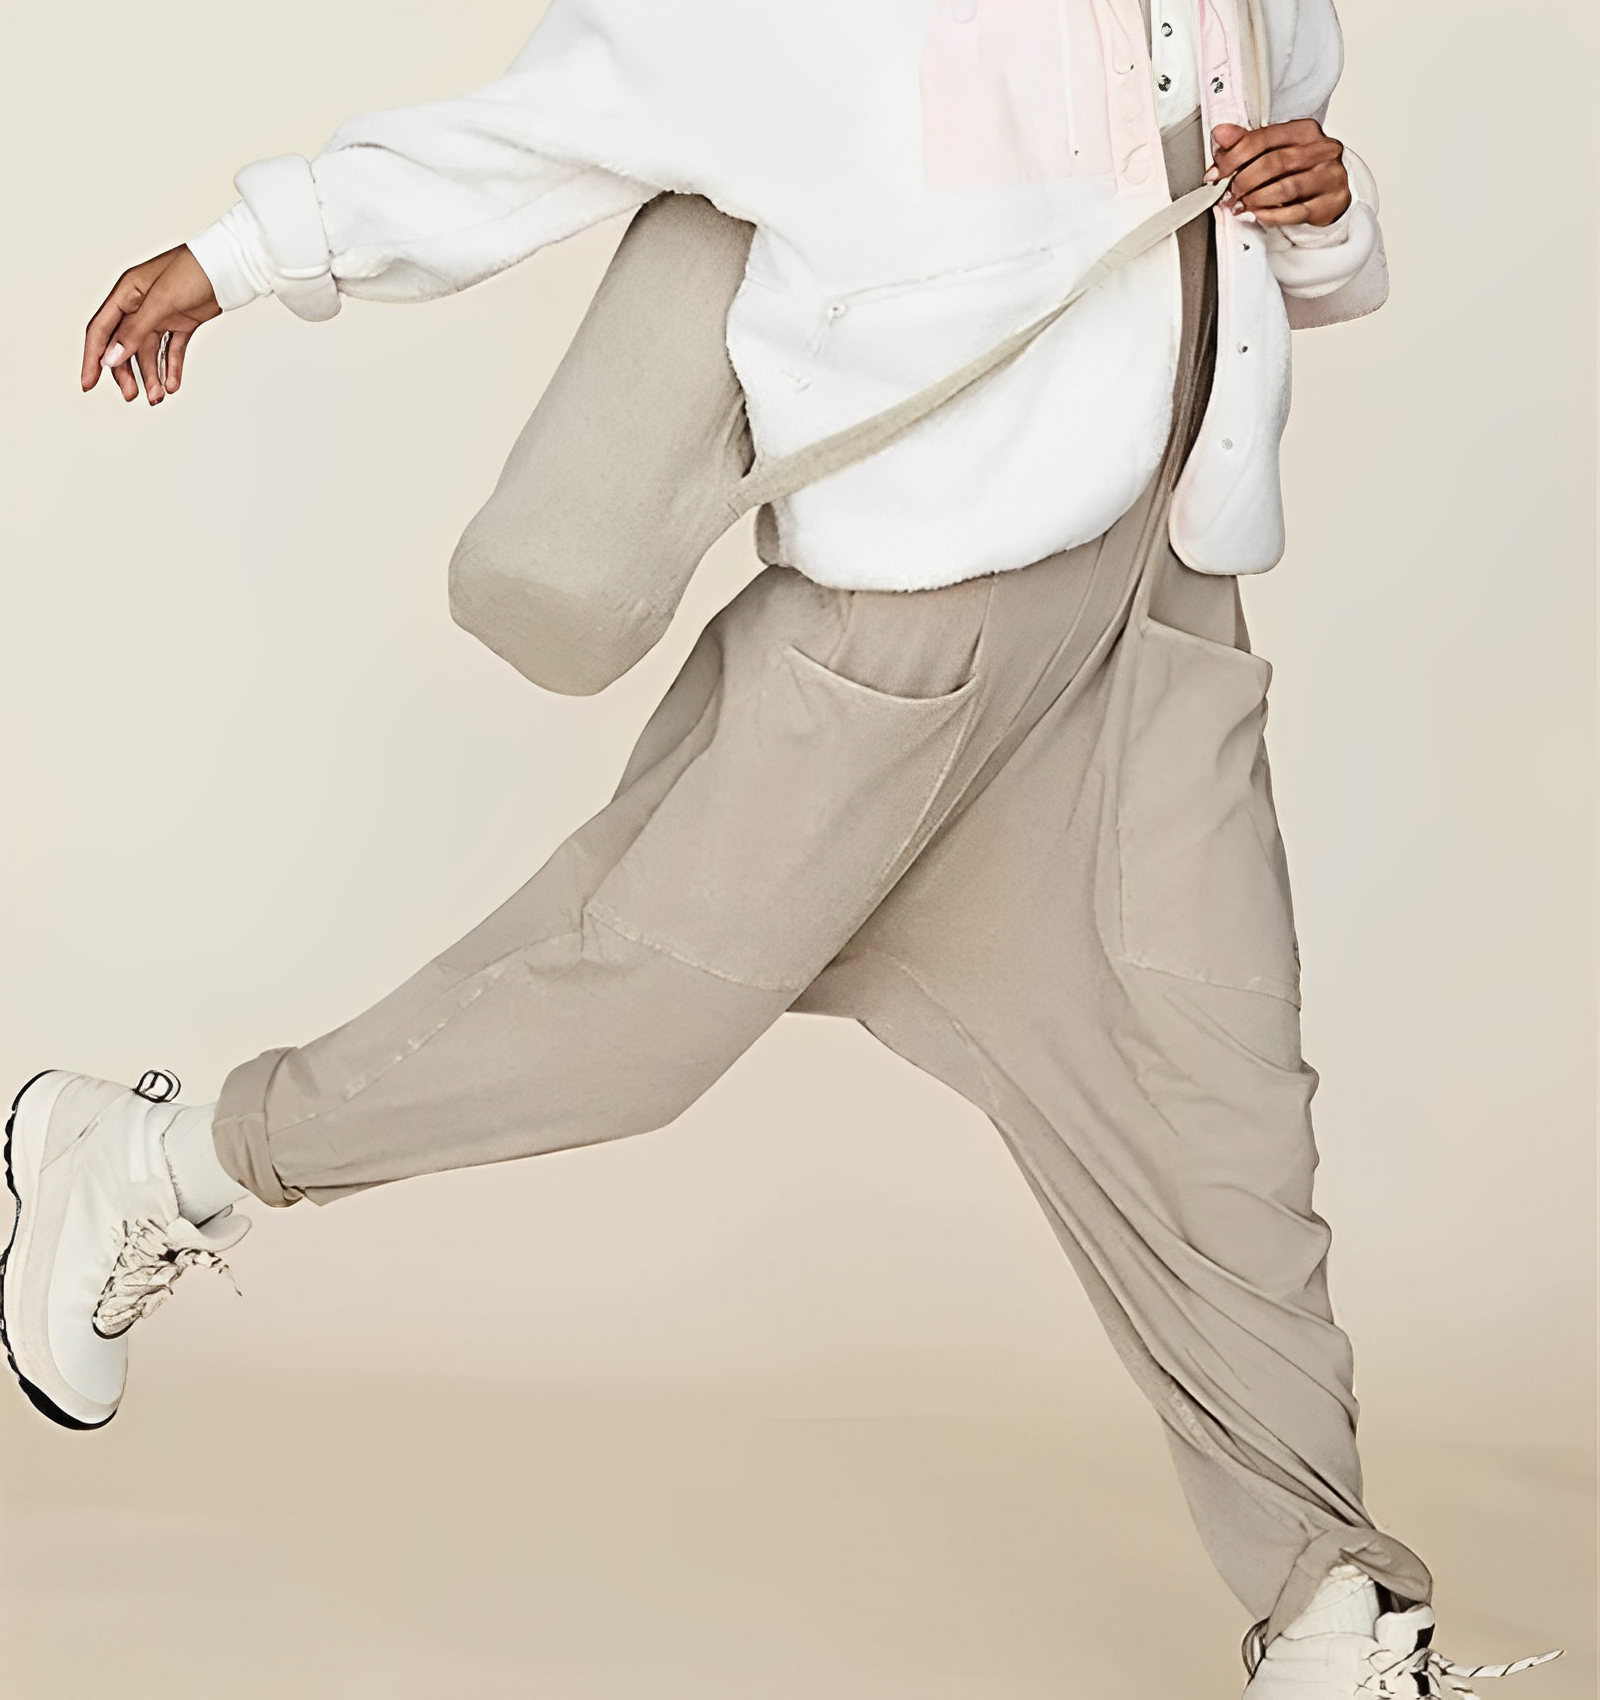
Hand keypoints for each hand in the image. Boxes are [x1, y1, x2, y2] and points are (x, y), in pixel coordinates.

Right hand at [82, 246, 220, 404]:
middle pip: (124, 345)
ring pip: (150, 351)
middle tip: (132, 396)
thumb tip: (112, 358)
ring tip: (158, 397)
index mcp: (126, 294)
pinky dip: (172, 367)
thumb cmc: (193, 272)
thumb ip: (136, 331)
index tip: (89, 383)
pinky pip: (172, 349)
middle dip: (126, 372)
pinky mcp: (183, 322)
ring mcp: (162, 314)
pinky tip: (173, 385)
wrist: (229, 267)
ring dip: (152, 375)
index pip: (101, 330)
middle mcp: (140, 305)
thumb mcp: (160, 302)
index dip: (93, 357)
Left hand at [1206, 120, 1351, 227]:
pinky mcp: (1331, 201)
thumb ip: (1247, 143)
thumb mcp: (1274, 151)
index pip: (1265, 138)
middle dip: (1244, 180)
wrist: (1330, 191)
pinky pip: (1297, 211)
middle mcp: (1322, 149)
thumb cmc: (1299, 170)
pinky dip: (1272, 215)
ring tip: (1241, 205)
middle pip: (1275, 162)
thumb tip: (1220, 132)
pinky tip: (1258, 215)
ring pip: (1287, 187)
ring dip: (1256, 199)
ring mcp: (1330, 175)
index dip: (1234, 156)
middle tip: (1228, 194)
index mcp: (1305, 130)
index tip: (1216, 173)